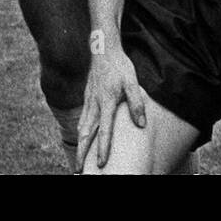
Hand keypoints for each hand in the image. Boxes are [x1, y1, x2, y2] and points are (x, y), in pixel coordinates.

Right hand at [77, 44, 145, 171]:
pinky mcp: (86, 99)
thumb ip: (136, 103)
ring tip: (79, 162)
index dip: (103, 148)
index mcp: (106, 102)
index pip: (104, 130)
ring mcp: (88, 102)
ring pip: (81, 129)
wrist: (103, 49)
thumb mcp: (132, 81)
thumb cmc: (120, 66)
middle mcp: (94, 104)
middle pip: (86, 134)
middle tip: (79, 171)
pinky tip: (82, 140)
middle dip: (82, 154)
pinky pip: (82, 120)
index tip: (101, 164)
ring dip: (79, 146)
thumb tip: (141, 124)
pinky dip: (80, 134)